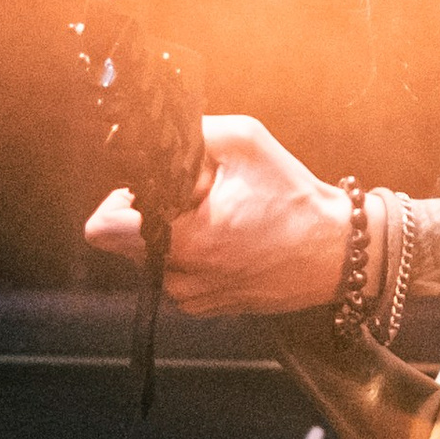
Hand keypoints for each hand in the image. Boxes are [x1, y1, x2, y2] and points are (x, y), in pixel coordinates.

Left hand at [82, 111, 350, 317]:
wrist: (336, 254)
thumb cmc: (296, 203)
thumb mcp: (247, 143)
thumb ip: (193, 132)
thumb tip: (158, 134)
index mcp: (186, 240)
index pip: (103, 229)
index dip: (119, 200)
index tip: (149, 187)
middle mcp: (182, 277)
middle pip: (126, 238)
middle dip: (152, 211)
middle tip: (195, 199)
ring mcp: (192, 297)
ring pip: (150, 256)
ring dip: (172, 234)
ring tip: (216, 218)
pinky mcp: (204, 306)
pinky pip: (175, 273)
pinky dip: (191, 254)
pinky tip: (226, 239)